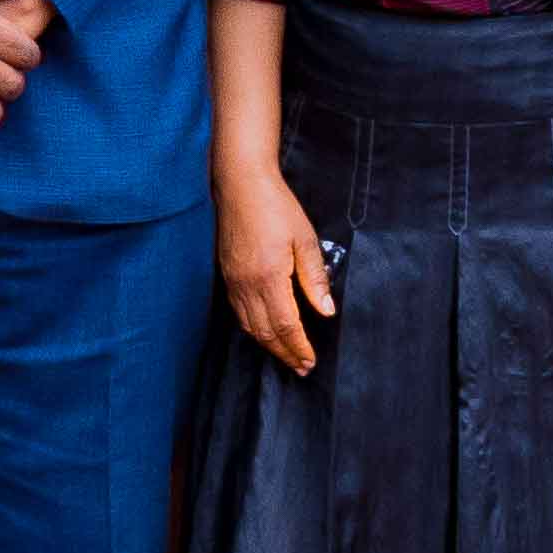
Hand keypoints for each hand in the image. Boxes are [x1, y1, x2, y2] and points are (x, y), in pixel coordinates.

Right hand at [218, 164, 335, 372]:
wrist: (240, 185)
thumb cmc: (276, 207)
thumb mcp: (304, 239)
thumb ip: (315, 279)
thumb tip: (326, 311)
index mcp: (269, 278)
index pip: (287, 325)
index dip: (299, 347)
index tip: (310, 361)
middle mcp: (247, 285)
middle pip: (266, 333)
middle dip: (285, 354)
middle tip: (301, 368)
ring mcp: (234, 282)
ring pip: (250, 327)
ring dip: (269, 346)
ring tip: (286, 356)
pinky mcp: (227, 276)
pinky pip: (239, 313)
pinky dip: (253, 329)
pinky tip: (265, 331)